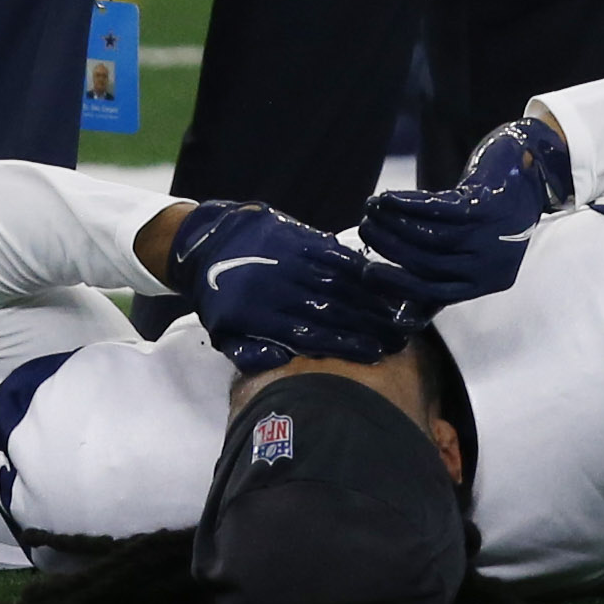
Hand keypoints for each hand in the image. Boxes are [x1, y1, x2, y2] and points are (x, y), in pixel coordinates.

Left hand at [164, 202, 416, 374]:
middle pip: (331, 310)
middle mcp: (277, 288)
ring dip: (369, 299)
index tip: (374, 354)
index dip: (346, 345)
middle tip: (396, 336)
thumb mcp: (224, 333)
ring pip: (337, 283)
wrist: (207, 242)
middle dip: (367, 325)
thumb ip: (251, 353)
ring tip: (394, 313)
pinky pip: (332, 254)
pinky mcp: (296, 238)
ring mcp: (289, 260)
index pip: (312, 335)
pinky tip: (377, 278)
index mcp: (259, 316)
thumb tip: (283, 365)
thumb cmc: (219, 295)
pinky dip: (356, 267)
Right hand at [363, 117, 572, 309]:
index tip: (366, 273)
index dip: (396, 285)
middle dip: (389, 248)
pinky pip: (438, 209)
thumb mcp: (470, 256)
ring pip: (431, 237)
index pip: (433, 294)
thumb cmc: (489, 218)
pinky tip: (388, 197)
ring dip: (394, 223)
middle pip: (428, 265)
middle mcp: (491, 265)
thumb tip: (400, 317)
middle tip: (364, 231)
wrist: (529, 171)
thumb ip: (441, 284)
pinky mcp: (487, 204)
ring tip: (371, 210)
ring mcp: (491, 235)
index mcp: (485, 283)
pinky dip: (408, 204)